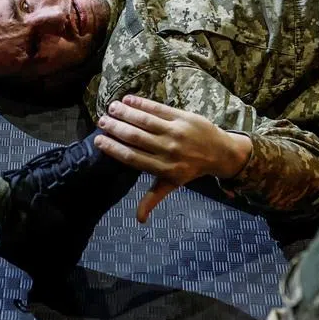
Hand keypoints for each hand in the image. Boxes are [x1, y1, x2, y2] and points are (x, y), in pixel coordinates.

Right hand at [94, 95, 252, 222]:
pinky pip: (159, 108)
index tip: (98, 140)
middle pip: (136, 137)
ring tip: (112, 107)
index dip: (113, 148)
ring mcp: (176, 132)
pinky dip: (142, 103)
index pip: (132, 157)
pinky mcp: (183, 117)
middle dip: (116, 128)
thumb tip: (139, 220)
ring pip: (145, 121)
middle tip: (101, 121)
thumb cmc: (190, 169)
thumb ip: (153, 198)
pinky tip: (128, 99)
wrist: (220, 152)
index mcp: (163, 168)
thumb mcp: (172, 184)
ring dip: (126, 113)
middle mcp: (169, 150)